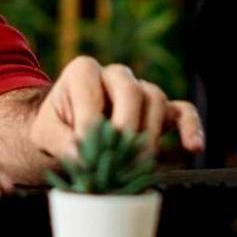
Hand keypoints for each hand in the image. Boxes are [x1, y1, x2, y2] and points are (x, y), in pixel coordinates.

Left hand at [29, 56, 202, 161]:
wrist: (66, 134)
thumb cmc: (55, 129)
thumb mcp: (44, 133)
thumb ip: (60, 141)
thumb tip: (81, 155)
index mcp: (83, 71)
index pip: (94, 91)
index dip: (92, 123)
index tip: (86, 153)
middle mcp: (115, 75)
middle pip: (132, 91)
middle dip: (127, 127)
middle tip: (119, 159)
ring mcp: (141, 90)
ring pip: (156, 100)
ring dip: (150, 135)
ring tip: (139, 164)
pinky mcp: (160, 110)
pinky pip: (182, 111)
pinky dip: (190, 127)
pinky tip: (193, 147)